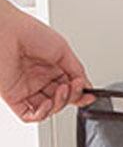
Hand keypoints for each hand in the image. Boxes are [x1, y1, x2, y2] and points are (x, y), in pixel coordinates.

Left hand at [0, 0, 93, 121]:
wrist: (3, 31)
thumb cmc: (26, 31)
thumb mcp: (62, 49)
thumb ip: (77, 70)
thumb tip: (86, 86)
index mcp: (49, 67)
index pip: (69, 88)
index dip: (80, 94)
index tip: (89, 94)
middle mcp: (38, 78)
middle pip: (61, 100)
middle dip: (72, 97)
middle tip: (74, 88)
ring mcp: (26, 88)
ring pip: (49, 109)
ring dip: (59, 105)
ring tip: (62, 91)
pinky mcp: (14, 96)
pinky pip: (29, 115)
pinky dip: (42, 114)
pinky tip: (48, 104)